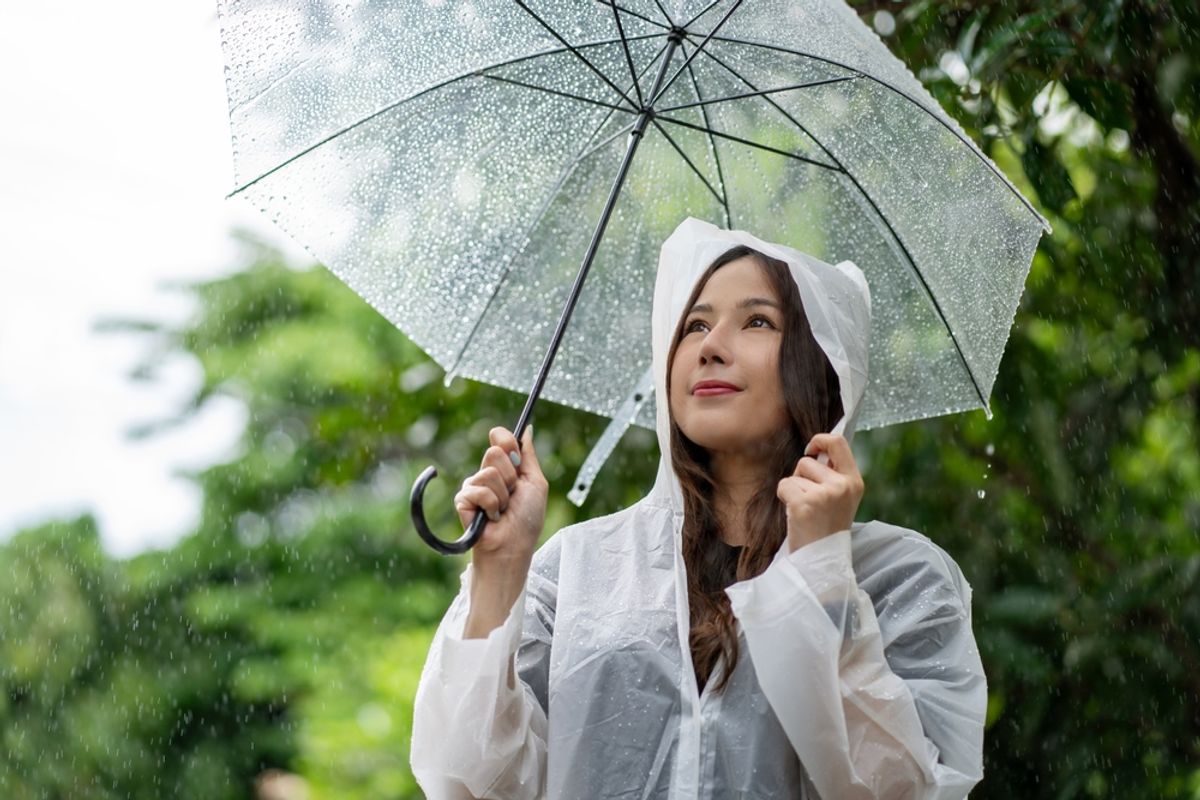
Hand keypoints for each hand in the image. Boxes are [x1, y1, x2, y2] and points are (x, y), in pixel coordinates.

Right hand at [454, 426, 547, 564]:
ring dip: (503, 495)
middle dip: (510, 475)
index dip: (506, 440)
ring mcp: (473, 486)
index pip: (499, 439)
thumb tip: (526, 429)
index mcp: (506, 468)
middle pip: (494, 452)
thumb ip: (529, 456)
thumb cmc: (527, 520)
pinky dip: (491, 506)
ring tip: (503, 511)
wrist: (513, 546)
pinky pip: (479, 490)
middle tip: (513, 494)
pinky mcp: (463, 500)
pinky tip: (491, 518)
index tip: (513, 451)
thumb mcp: (536, 484)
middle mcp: (488, 473)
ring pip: (489, 473)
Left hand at [777, 433, 863, 551]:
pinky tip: (796, 515)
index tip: (811, 450)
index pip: (838, 442)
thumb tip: (817, 451)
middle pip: (808, 461)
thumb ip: (833, 475)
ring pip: (795, 475)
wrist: (822, 561)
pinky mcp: (805, 504)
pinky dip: (784, 498)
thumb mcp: (841, 499)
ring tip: (806, 511)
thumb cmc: (826, 529)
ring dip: (794, 490)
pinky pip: (784, 485)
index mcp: (855, 482)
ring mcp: (824, 494)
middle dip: (801, 477)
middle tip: (810, 502)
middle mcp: (842, 486)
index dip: (820, 440)